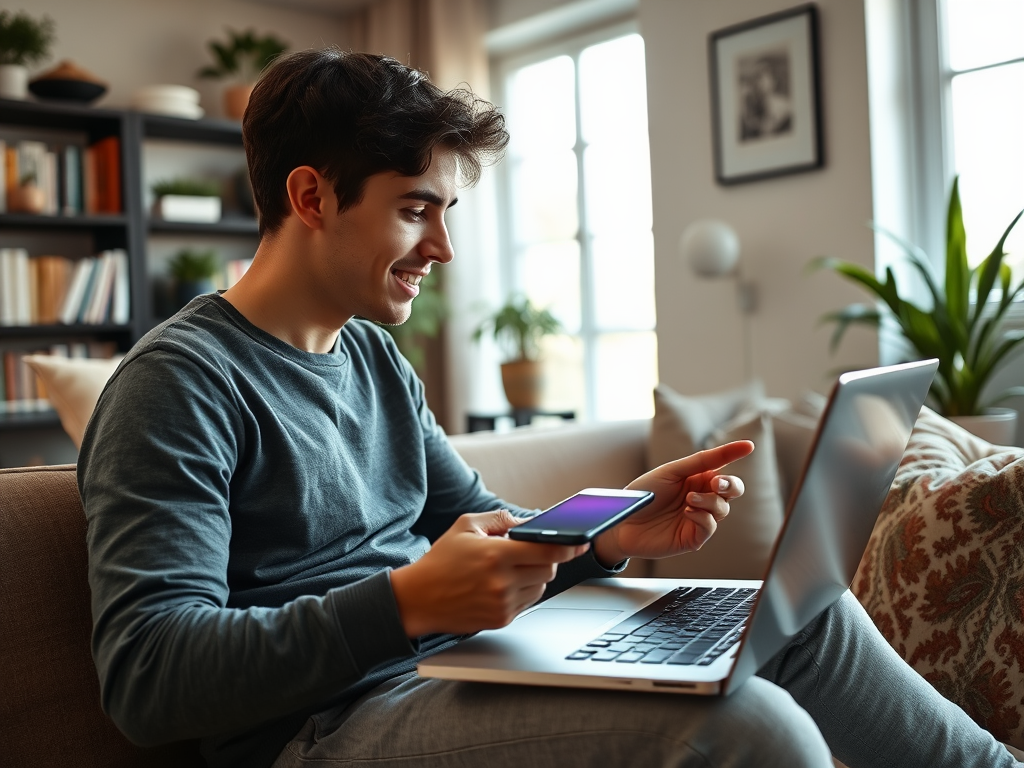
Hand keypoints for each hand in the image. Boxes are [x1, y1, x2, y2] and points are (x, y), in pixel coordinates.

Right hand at [390, 510, 587, 637]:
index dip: (569, 546)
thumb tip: (530, 521)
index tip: (581, 542)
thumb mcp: (467, 526)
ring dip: (535, 576)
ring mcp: (502, 604)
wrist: (418, 599)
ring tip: (509, 569)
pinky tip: (502, 584)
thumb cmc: (441, 560)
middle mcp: (502, 582)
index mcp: (495, 555)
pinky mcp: (501, 619)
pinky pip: (528, 602)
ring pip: (541, 587)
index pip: (547, 552)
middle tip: (529, 552)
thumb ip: (502, 518)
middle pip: (549, 570)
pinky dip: (523, 591)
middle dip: (546, 559)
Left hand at [592, 441, 753, 565]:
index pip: (722, 467)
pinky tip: (687, 512)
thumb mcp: (671, 471)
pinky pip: (710, 527)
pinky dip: (703, 517)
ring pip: (723, 508)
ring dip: (710, 501)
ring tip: (689, 499)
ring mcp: (698, 518)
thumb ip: (699, 462)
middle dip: (731, 485)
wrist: (623, 521)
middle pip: (732, 490)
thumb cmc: (643, 494)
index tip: (748, 446)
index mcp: (696, 479)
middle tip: (717, 484)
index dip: (734, 455)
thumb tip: (727, 451)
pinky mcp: (693, 538)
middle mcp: (701, 498)